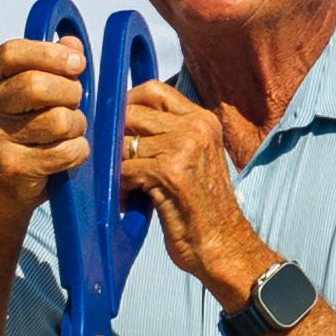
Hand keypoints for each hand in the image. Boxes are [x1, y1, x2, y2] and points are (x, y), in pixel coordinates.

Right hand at [0, 34, 91, 195]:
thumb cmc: (19, 131)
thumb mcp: (27, 92)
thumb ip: (49, 63)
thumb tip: (72, 44)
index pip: (13, 53)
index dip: (51, 54)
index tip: (78, 63)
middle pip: (36, 85)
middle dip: (70, 92)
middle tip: (75, 100)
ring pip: (57, 120)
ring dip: (76, 124)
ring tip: (70, 129)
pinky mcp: (13, 168)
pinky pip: (65, 151)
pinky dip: (78, 151)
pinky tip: (69, 151)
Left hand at [116, 84, 267, 298]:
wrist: (223, 246)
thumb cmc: (202, 210)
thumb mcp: (192, 160)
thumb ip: (167, 137)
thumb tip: (120, 123)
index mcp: (203, 120)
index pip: (154, 90)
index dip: (127, 104)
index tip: (117, 128)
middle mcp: (196, 127)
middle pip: (133, 111)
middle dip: (115, 138)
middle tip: (113, 163)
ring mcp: (184, 146)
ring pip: (125, 141)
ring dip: (115, 167)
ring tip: (122, 187)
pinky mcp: (170, 171)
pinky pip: (125, 168)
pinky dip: (119, 187)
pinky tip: (126, 200)